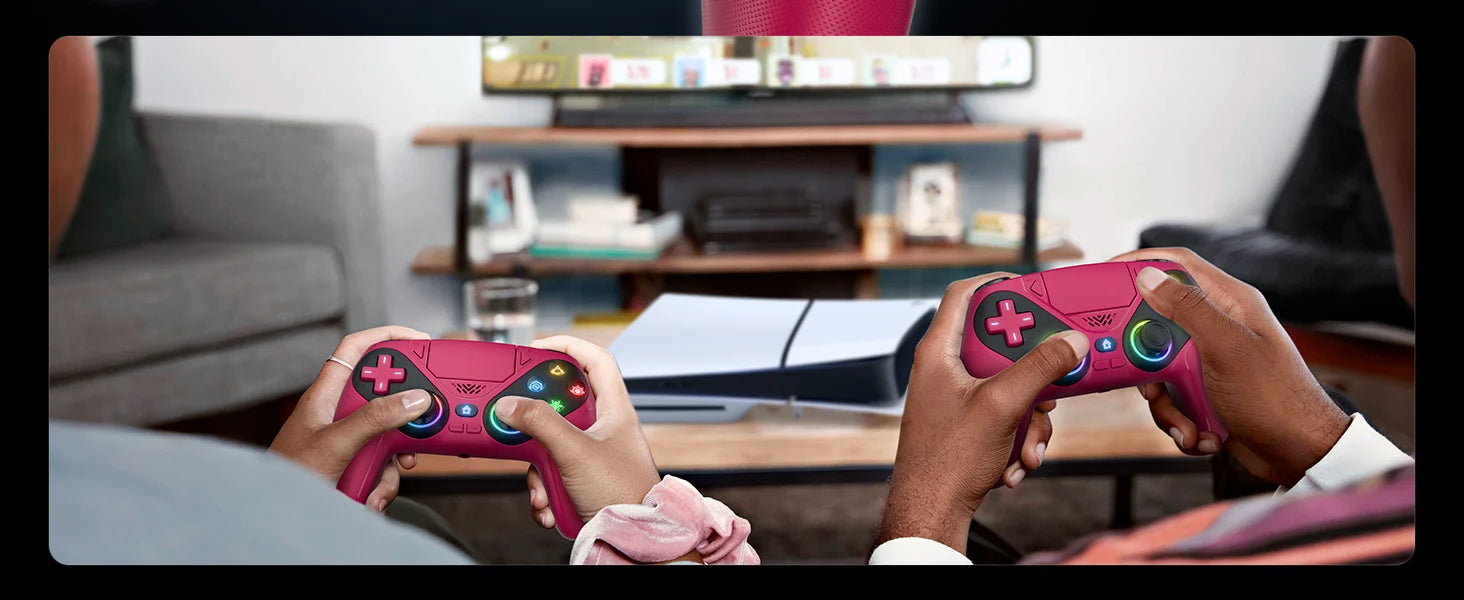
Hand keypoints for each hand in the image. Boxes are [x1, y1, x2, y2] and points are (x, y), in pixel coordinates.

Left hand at [269, 326, 434, 511]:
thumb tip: (412, 399)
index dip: (386, 337)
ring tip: (378, 478)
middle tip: (415, 427)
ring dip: (392, 461)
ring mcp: (347, 438)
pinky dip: (382, 481)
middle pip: (384, 396)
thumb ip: (375, 418)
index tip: (418, 341)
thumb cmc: (287, 476)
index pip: (356, 349)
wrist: (274, 514)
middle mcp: (338, 412)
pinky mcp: (353, 461)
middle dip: (402, 417)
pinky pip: (382, 462)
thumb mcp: (336, 443)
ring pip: (388, 435)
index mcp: (326, 394)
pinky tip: (370, 495)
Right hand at [491, 335, 661, 529]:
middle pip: (560, 405)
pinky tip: (548, 505)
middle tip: (520, 424)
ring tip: (543, 487)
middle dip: (536, 423)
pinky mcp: (580, 478)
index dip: (566, 346)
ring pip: (549, 444)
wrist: (632, 539)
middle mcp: (603, 427)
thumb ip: (541, 423)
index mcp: (614, 409)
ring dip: (537, 469)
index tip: (535, 349)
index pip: (595, 360)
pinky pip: (550, 472)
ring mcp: (591, 453)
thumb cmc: (624, 494)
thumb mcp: (575, 452)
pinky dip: (543, 489)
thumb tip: (511, 404)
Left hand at [878, 272, 1089, 553]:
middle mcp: (945, 370)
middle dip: (1034, 375)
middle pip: (1002, 347)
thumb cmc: (946, 460)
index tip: (1034, 288)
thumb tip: (1071, 340)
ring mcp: (957, 399)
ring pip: (1012, 388)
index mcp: (939, 352)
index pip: (963, 295)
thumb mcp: (1002, 405)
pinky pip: (1007, 417)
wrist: (931, 513)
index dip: (998, 283)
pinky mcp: (969, 424)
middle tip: (1049, 389)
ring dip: (1031, 421)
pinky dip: (1019, 440)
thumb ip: (1039, 367)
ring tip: (1027, 449)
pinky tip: (1014, 466)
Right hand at [1109, 248, 1350, 485]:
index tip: (1105, 274)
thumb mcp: (1226, 348)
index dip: (1140, 262)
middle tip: (1144, 377)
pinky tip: (1202, 436)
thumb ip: (1188, 309)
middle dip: (1144, 358)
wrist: (1300, 455)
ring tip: (1187, 424)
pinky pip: (1171, 398)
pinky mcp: (1205, 391)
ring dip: (1165, 403)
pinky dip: (1179, 421)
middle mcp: (1217, 327)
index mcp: (1229, 303)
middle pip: (1157, 324)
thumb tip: (1148, 276)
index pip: (1178, 264)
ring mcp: (1210, 361)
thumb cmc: (1276, 397)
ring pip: (1158, 368)